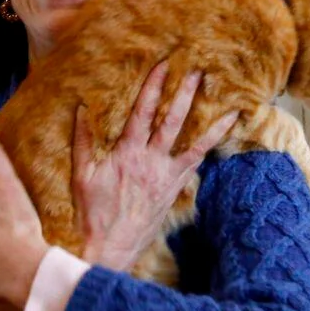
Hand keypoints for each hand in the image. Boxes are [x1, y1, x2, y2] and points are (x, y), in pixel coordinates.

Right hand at [73, 61, 238, 271]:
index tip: (162, 66)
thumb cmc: (93, 211)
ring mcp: (167, 175)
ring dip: (209, 119)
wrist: (112, 244)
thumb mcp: (82, 174)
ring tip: (227, 101)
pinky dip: (211, 147)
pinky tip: (224, 135)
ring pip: (192, 141)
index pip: (142, 112)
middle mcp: (151, 161)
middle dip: (185, 94)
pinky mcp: (175, 187)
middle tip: (198, 70)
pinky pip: (197, 162)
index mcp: (127, 153)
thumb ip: (83, 140)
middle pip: (172, 120)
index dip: (152, 87)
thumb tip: (82, 109)